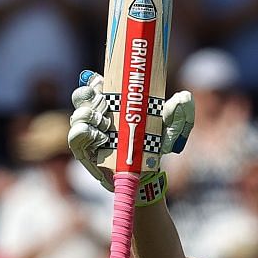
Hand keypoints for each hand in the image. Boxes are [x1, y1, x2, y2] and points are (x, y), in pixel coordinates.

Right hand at [68, 74, 193, 191]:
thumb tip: (183, 97)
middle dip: (88, 95)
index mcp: (112, 104)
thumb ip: (177, 112)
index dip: (93, 81)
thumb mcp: (169, 128)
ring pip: (77, 116)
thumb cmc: (154, 147)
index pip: (95, 86)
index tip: (100, 81)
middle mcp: (97, 116)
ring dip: (88, 116)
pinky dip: (82, 133)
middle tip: (104, 102)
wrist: (147, 176)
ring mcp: (89, 134)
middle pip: (81, 97)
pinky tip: (99, 136)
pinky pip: (74, 139)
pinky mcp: (84, 152)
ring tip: (105, 125)